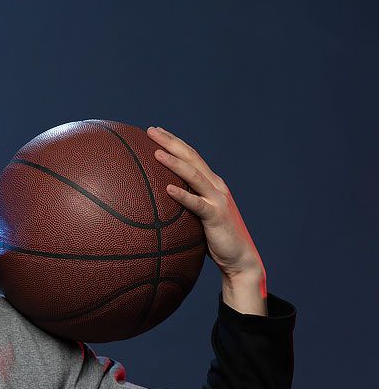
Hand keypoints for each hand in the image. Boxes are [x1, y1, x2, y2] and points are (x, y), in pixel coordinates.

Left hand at [147, 126, 264, 280]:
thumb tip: (158, 205)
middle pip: (191, 157)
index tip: (155, 132)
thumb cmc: (215, 240)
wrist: (238, 257)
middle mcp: (216, 186)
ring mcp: (217, 199)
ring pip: (194, 175)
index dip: (173, 142)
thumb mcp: (197, 218)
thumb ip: (184, 207)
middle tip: (150, 130)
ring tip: (155, 153)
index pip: (190, 156)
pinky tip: (168, 189)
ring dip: (174, 162)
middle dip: (170, 142)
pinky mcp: (216, 216)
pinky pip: (197, 203)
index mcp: (211, 183)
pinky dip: (183, 195)